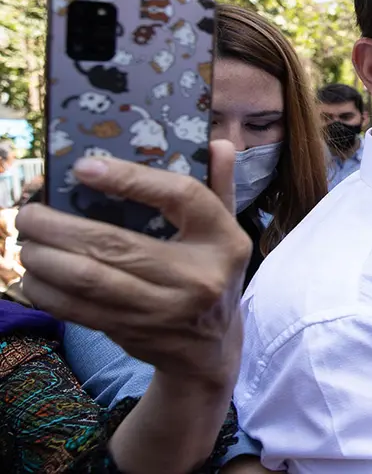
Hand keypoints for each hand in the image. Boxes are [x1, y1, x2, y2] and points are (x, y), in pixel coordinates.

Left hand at [17, 140, 252, 387]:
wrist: (210, 349)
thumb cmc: (212, 271)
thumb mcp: (226, 228)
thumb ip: (220, 185)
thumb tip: (218, 142)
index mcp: (223, 239)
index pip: (181, 197)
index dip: (131, 179)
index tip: (83, 168)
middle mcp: (198, 276)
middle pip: (117, 244)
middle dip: (59, 227)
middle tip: (29, 212)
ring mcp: (165, 310)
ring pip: (90, 280)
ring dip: (45, 259)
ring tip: (26, 242)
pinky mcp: (136, 333)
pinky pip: (80, 310)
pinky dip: (47, 291)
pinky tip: (33, 274)